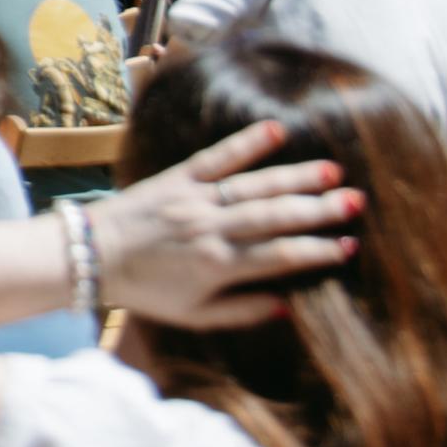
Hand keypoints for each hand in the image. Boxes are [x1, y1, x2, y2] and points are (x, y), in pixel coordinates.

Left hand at [86, 119, 360, 329]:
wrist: (91, 255)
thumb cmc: (145, 290)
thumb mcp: (193, 315)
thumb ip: (242, 311)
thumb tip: (289, 305)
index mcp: (217, 266)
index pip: (279, 257)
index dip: (316, 251)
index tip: (349, 246)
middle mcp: (210, 230)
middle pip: (274, 217)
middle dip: (319, 210)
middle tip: (356, 202)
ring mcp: (194, 200)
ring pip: (253, 187)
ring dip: (295, 178)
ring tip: (333, 171)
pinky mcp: (177, 178)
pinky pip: (216, 158)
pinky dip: (246, 143)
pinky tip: (276, 131)